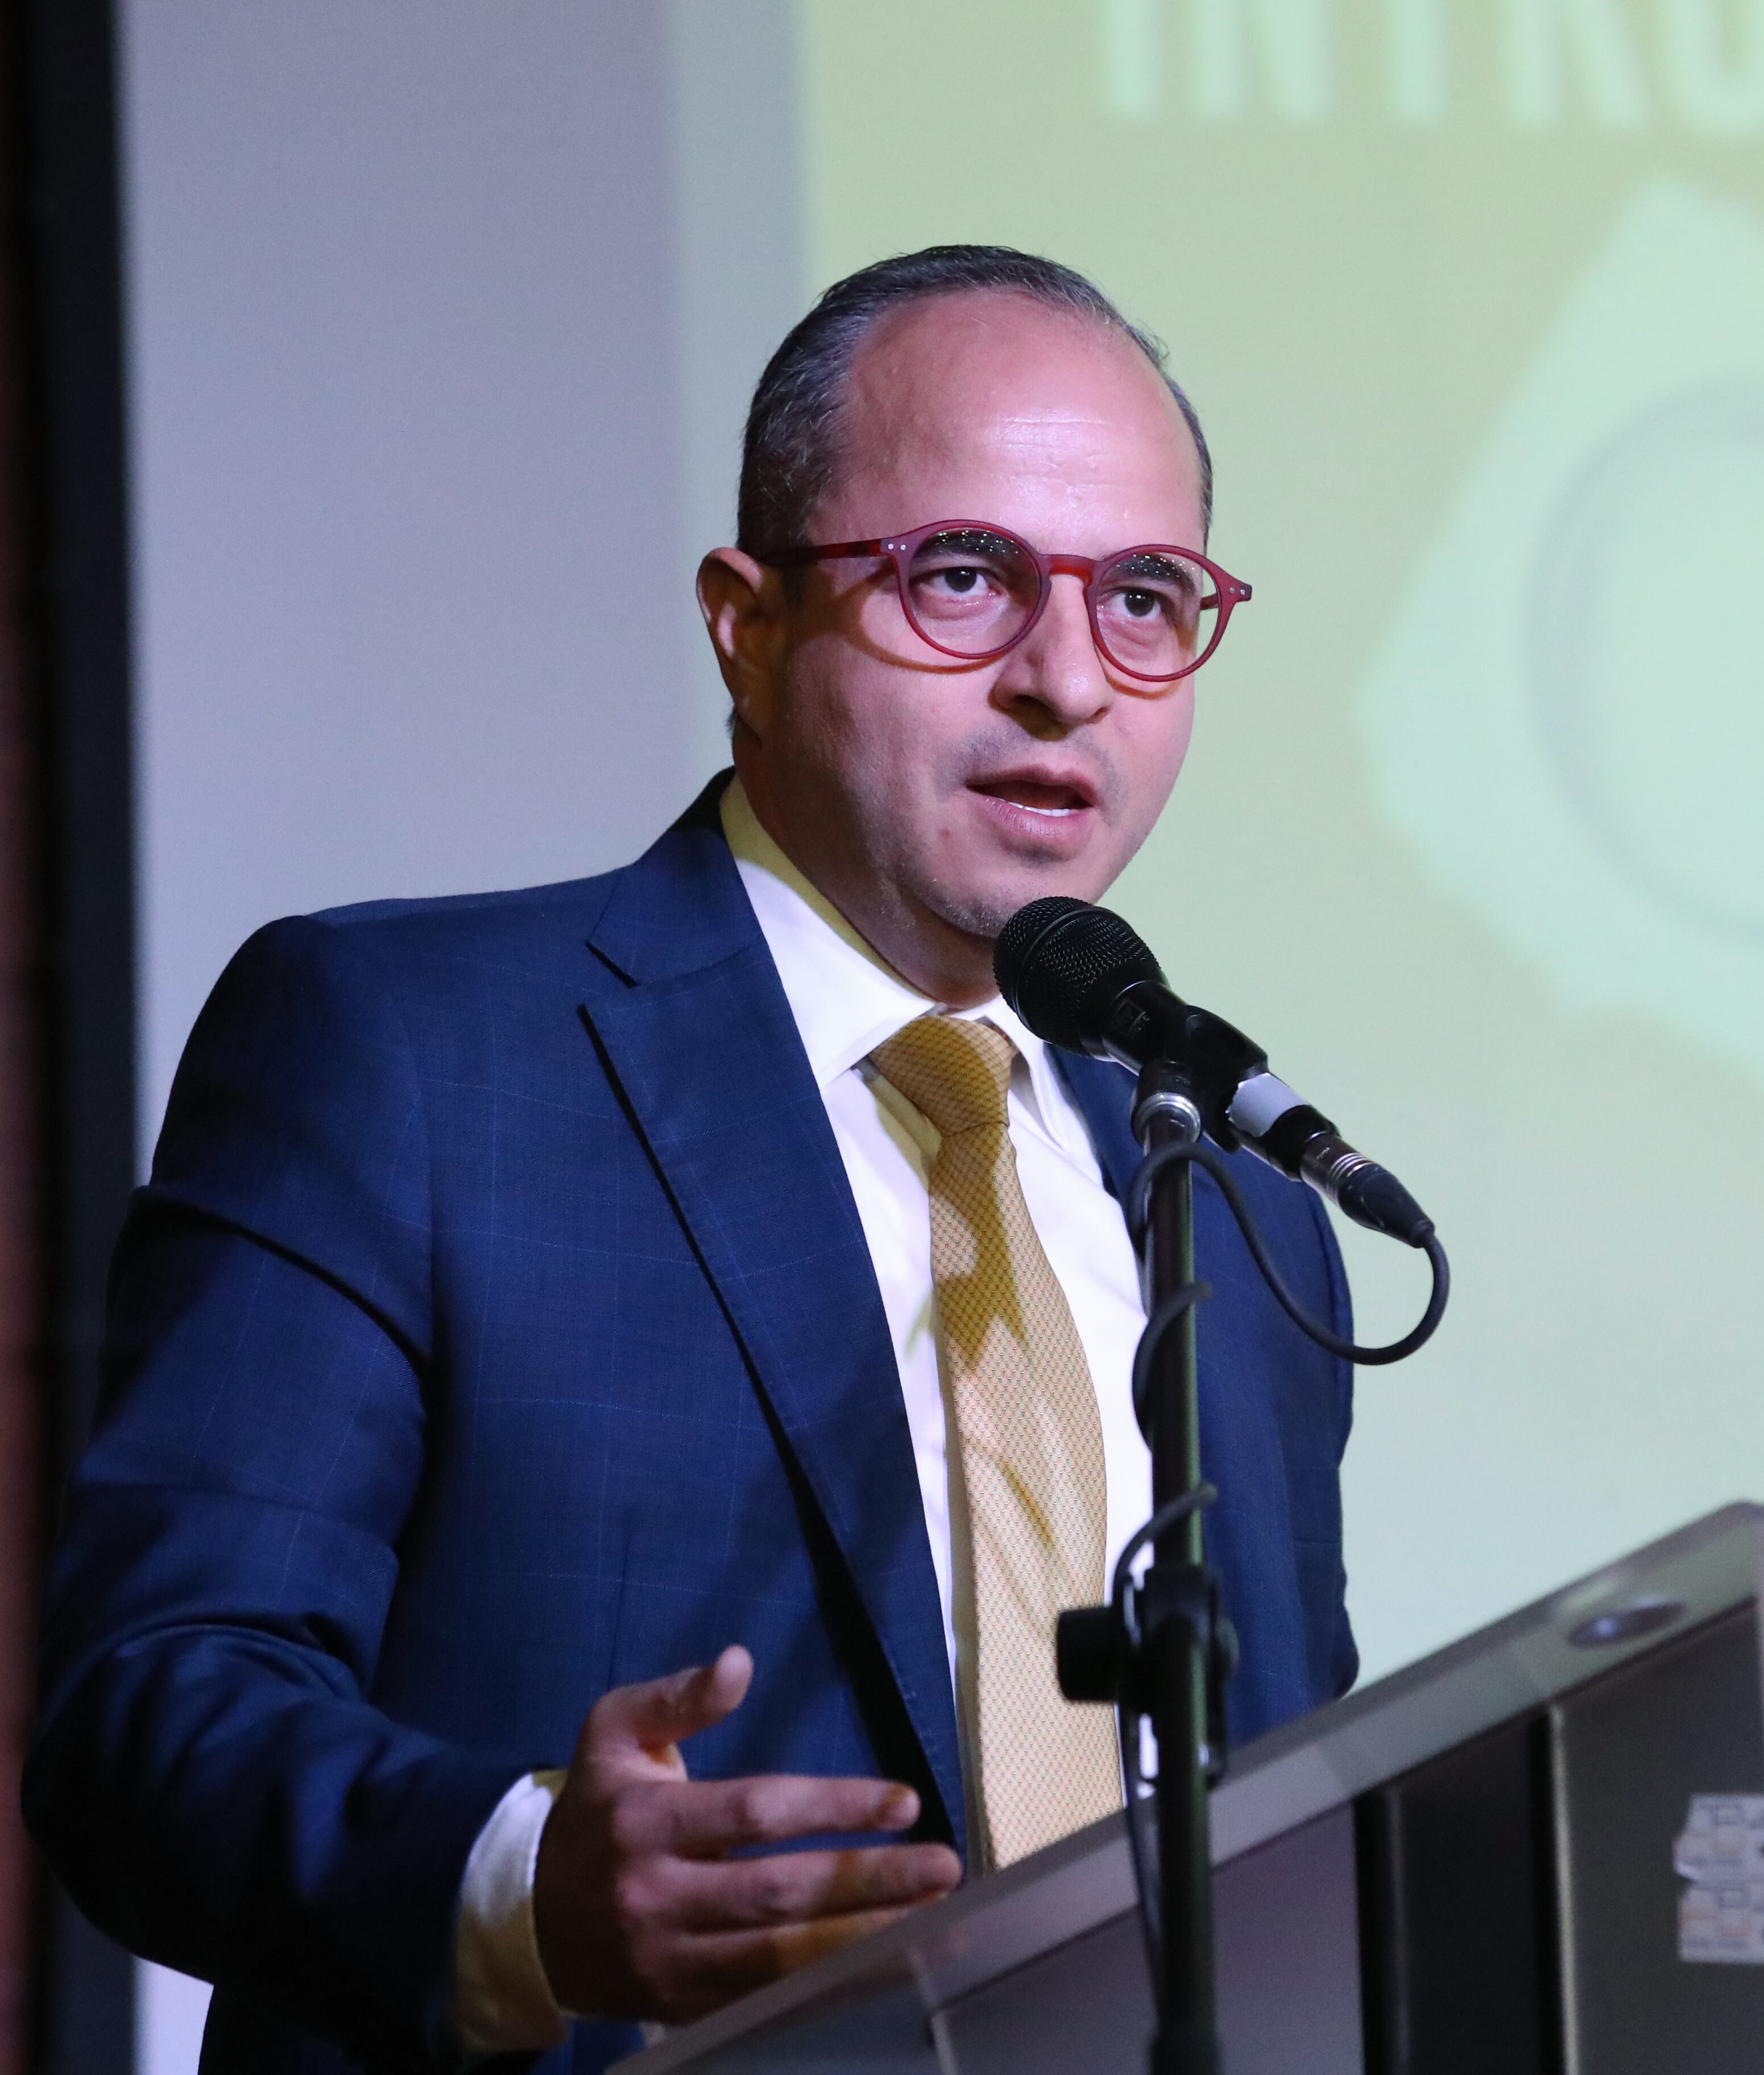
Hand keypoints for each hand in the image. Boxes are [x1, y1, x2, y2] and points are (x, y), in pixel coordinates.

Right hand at [533, 1645, 962, 2023]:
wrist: (532, 1919)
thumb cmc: (595, 1809)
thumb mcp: (615, 1731)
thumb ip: (677, 1697)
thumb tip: (739, 1662)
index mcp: (643, 1820)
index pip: (755, 1812)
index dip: (833, 1806)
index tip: (903, 1801)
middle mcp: (655, 1894)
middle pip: (778, 1892)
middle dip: (869, 1880)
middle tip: (942, 1866)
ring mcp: (668, 1961)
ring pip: (780, 1959)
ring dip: (865, 1939)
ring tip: (936, 1919)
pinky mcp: (681, 2008)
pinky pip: (766, 2003)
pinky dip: (830, 1989)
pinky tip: (885, 1967)